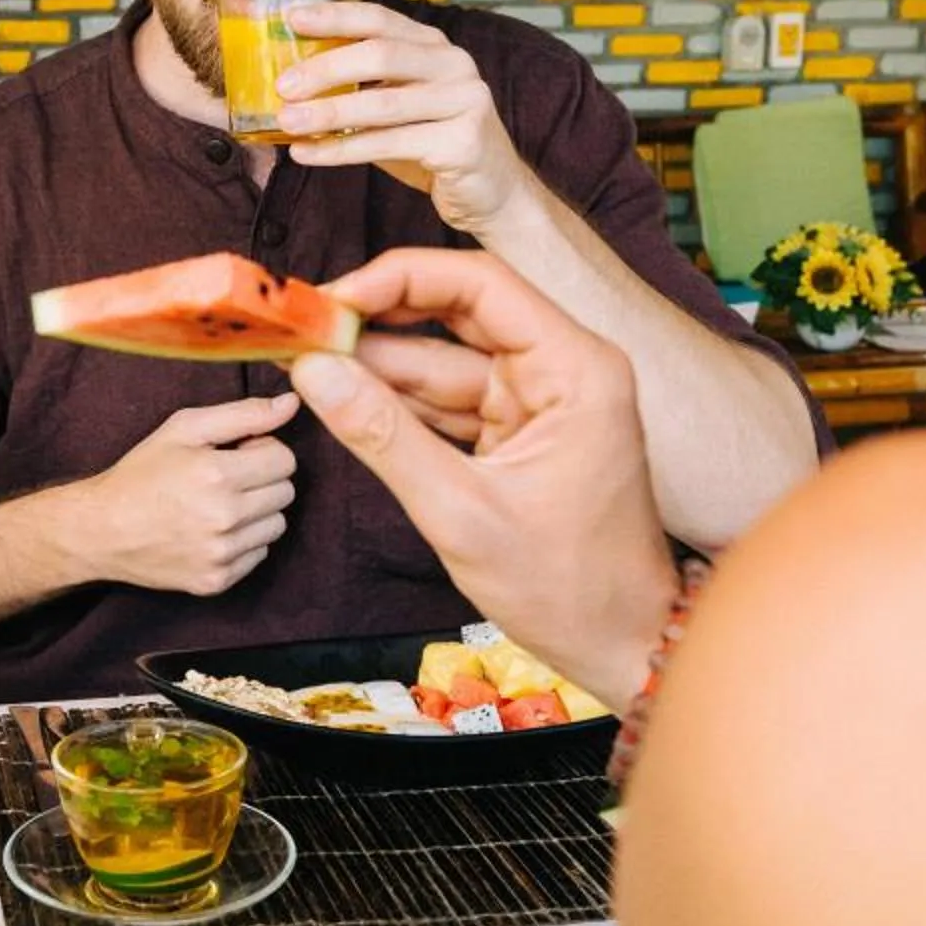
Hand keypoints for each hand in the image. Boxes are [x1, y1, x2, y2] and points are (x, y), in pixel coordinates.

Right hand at [66, 393, 299, 596]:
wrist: (102, 529)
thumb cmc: (142, 472)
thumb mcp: (184, 428)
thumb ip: (243, 413)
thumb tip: (291, 404)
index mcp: (217, 474)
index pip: (285, 460)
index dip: (263, 450)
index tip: (237, 453)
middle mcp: (224, 518)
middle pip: (285, 493)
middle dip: (262, 480)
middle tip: (226, 478)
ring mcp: (221, 554)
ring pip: (277, 525)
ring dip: (257, 512)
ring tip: (219, 505)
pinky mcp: (217, 580)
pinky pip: (258, 554)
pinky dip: (243, 541)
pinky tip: (212, 531)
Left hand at [275, 0, 531, 230]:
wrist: (491, 192)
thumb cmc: (433, 143)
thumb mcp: (398, 106)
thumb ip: (361, 88)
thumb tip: (292, 83)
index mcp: (435, 47)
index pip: (381, 19)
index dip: (336, 16)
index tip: (292, 19)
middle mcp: (454, 65)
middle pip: (381, 55)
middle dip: (326, 68)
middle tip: (283, 85)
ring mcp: (464, 102)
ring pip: (383, 103)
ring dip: (328, 113)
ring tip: (287, 122)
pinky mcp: (463, 143)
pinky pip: (389, 145)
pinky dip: (341, 150)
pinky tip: (307, 153)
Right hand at [289, 250, 677, 710]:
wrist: (620, 646)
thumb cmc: (568, 588)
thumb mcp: (462, 513)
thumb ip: (383, 437)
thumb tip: (314, 374)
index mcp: (576, 369)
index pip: (480, 285)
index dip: (399, 279)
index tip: (332, 298)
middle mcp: (563, 370)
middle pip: (458, 314)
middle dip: (378, 320)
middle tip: (305, 328)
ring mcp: (540, 401)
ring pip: (444, 360)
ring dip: (378, 365)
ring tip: (306, 361)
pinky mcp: (519, 432)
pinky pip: (449, 401)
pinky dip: (399, 404)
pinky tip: (345, 399)